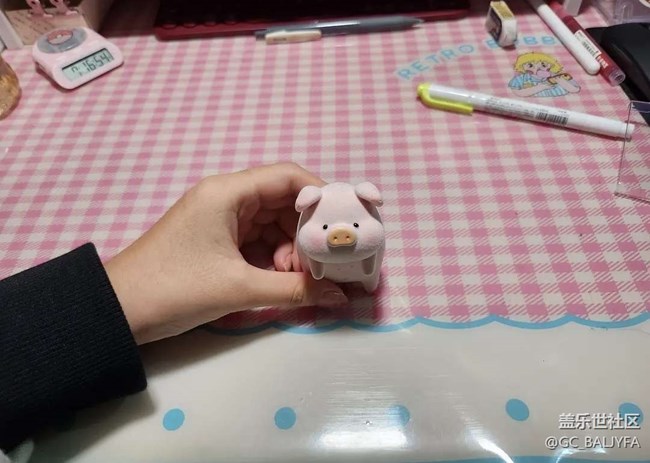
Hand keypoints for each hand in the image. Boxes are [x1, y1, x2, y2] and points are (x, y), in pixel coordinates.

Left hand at [104, 162, 346, 344]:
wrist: (117, 312)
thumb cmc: (174, 288)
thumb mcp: (238, 288)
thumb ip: (293, 290)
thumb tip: (340, 296)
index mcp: (228, 192)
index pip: (288, 177)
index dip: (323, 195)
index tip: (347, 220)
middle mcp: (226, 197)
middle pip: (284, 202)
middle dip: (308, 231)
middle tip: (326, 260)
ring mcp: (220, 218)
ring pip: (273, 224)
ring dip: (291, 249)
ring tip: (299, 277)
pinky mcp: (217, 239)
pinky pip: (258, 241)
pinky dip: (274, 258)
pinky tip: (281, 279)